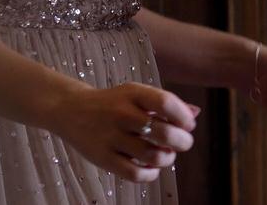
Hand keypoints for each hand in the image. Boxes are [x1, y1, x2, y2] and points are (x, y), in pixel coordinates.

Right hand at [48, 82, 196, 182]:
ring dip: (167, 159)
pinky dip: (150, 174)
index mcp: (132, 93)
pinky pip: (134, 173)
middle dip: (182, 141)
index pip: (166, 103)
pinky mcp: (103, 158)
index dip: (183, 117)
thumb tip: (195, 113)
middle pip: (163, 132)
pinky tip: (151, 167)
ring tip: (167, 155)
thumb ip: (165, 103)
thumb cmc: (112, 103)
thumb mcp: (136, 94)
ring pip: (152, 156)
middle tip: (183, 143)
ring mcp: (111, 137)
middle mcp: (122, 113)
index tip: (188, 124)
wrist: (71, 110)